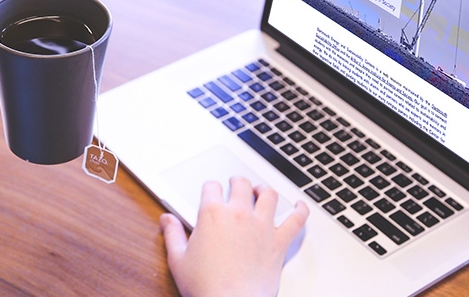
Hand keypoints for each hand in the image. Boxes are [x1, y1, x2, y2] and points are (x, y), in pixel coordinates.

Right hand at [160, 177, 308, 296]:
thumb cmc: (206, 287)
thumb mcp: (178, 259)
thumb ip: (173, 234)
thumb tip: (166, 219)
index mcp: (212, 214)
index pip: (211, 187)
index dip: (210, 188)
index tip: (210, 192)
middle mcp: (239, 214)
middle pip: (241, 184)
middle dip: (237, 182)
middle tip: (236, 185)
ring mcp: (262, 226)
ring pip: (269, 195)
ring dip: (264, 190)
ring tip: (261, 191)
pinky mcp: (279, 242)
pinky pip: (296, 220)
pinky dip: (301, 210)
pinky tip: (301, 206)